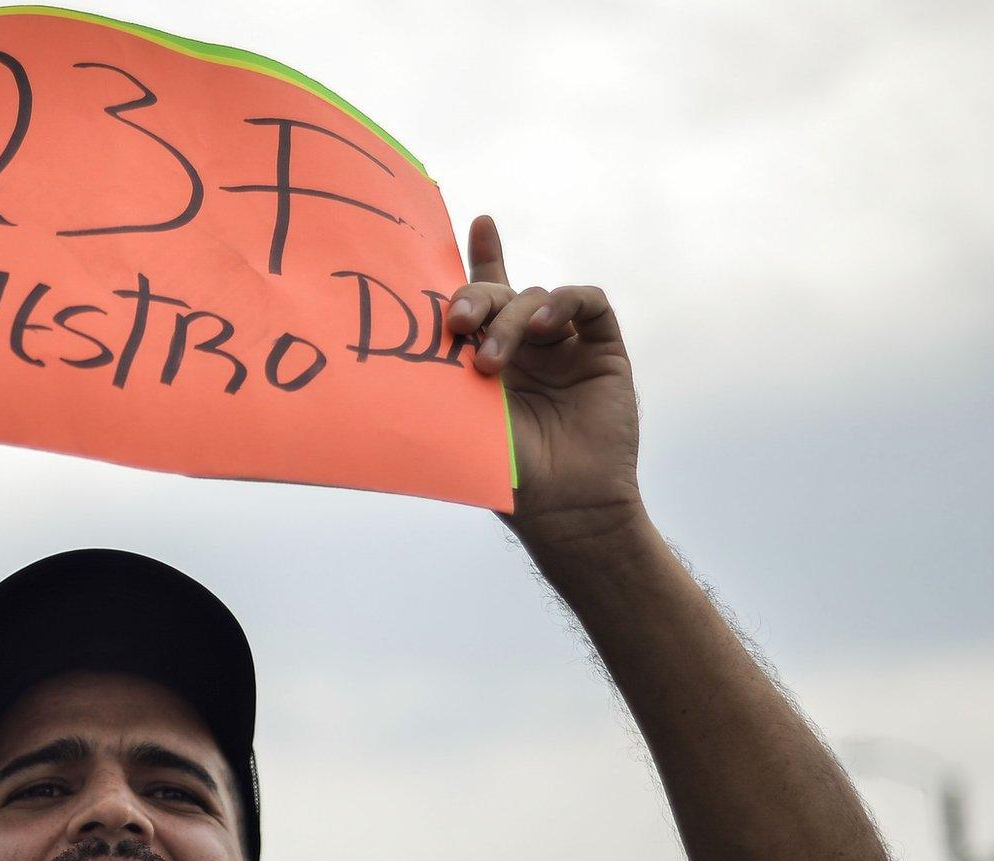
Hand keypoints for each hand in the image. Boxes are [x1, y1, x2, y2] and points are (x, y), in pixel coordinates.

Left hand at [445, 216, 644, 551]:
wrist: (565, 506)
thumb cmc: (508, 473)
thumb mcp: (462, 419)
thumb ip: (445, 377)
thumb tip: (390, 355)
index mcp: (489, 358)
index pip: (481, 297)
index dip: (481, 258)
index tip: (476, 222)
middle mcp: (526, 346)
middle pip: (499, 295)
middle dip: (474, 300)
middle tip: (455, 325)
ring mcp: (565, 346)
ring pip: (535, 298)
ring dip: (511, 319)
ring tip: (491, 360)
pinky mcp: (603, 350)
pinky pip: (588, 303)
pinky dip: (565, 302)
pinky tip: (546, 324)